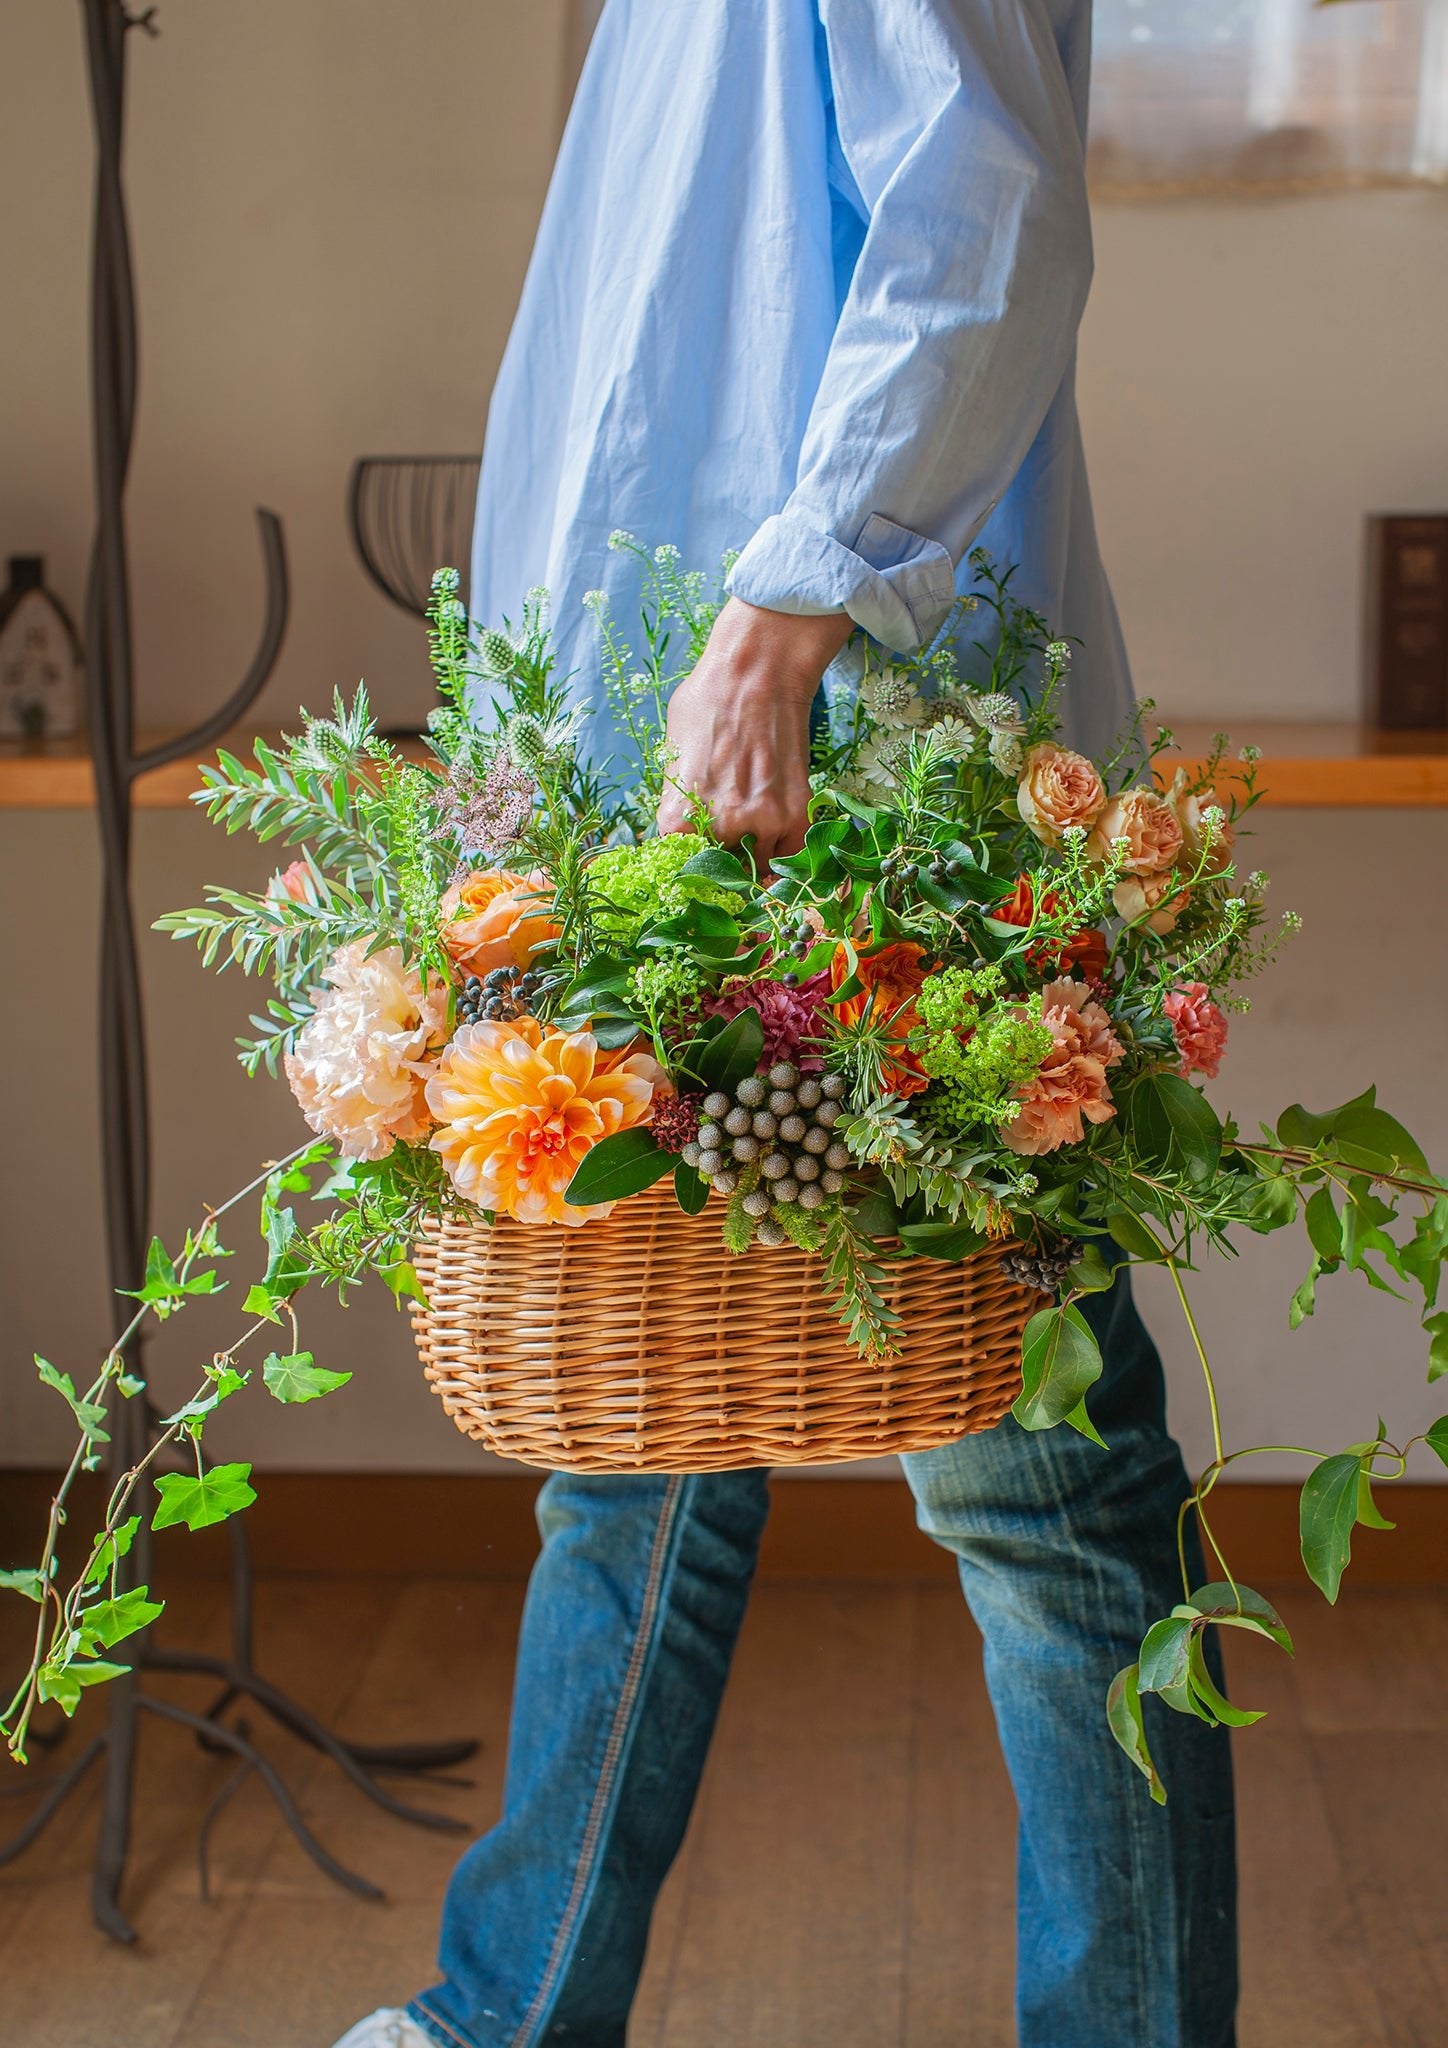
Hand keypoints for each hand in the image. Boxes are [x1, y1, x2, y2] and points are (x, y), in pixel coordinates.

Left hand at [656, 597, 851, 866]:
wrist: (758, 672)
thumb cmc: (708, 702)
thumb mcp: (672, 752)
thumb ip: (677, 800)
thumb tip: (682, 828)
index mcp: (677, 818)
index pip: (680, 865)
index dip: (690, 861)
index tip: (699, 857)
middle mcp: (717, 829)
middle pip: (719, 870)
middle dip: (722, 857)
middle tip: (727, 840)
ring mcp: (760, 825)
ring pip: (756, 866)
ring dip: (754, 854)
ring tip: (751, 827)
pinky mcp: (795, 816)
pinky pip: (789, 855)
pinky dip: (783, 851)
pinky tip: (775, 833)